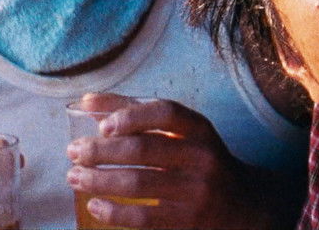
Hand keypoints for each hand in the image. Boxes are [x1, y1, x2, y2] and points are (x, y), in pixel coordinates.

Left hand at [66, 94, 281, 228]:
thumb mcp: (181, 133)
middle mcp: (202, 157)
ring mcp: (197, 192)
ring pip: (139, 183)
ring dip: (99, 180)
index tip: (102, 126)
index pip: (166, 112)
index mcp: (199, 129)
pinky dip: (114, 212)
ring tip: (75, 177)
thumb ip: (137, 114)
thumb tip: (85, 101)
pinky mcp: (189, 222)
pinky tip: (95, 206)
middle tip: (73, 152)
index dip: (131, 116)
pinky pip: (144, 217)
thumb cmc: (200, 161)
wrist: (244, 205)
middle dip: (100, 151)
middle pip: (144, 149)